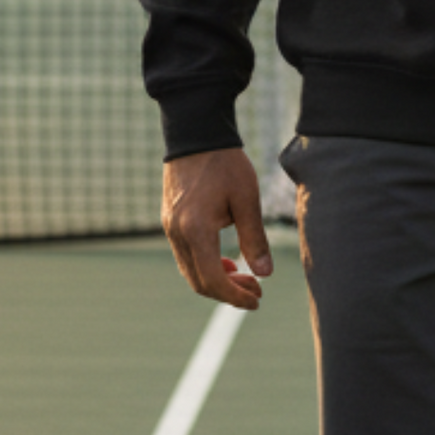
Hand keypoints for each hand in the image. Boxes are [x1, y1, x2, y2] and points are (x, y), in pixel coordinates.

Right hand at [161, 147, 273, 308]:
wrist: (195, 134)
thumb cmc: (225, 163)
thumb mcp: (247, 198)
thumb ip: (255, 238)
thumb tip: (265, 274)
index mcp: (196, 229)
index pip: (213, 279)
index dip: (235, 296)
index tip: (257, 299)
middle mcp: (177, 233)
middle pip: (199, 282)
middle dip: (228, 292)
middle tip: (257, 290)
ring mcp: (169, 228)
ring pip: (190, 271)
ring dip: (217, 280)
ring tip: (245, 276)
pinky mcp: (169, 222)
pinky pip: (185, 256)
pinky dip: (205, 265)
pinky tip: (227, 260)